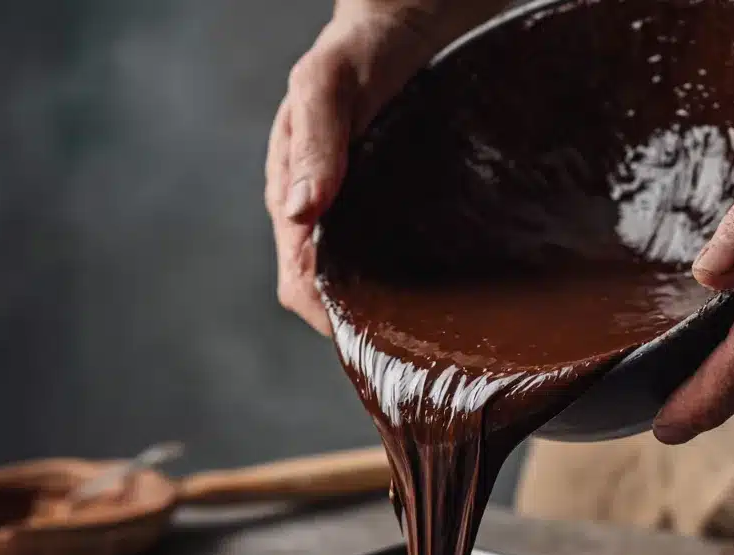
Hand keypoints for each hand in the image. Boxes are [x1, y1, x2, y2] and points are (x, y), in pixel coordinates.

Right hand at [266, 0, 504, 333]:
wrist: (401, 28)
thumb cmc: (359, 51)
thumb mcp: (330, 86)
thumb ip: (315, 142)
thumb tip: (299, 211)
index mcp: (292, 199)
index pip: (299, 285)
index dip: (329, 319)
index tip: (372, 335)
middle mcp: (319, 219)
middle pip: (329, 298)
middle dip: (362, 326)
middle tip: (415, 344)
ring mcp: (351, 219)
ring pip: (360, 286)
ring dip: (389, 310)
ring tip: (432, 327)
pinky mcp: (386, 216)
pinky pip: (390, 263)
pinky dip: (409, 283)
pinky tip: (441, 290)